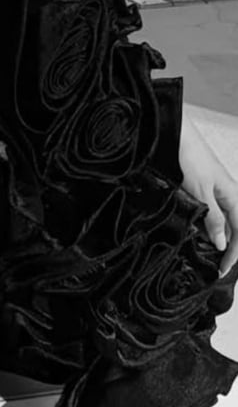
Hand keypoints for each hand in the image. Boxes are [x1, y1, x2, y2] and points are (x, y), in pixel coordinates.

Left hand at [178, 113, 237, 277]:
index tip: (223, 270)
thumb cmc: (189, 158)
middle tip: (218, 268)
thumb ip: (212, 218)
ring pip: (225, 223)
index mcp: (234, 196)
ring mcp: (217, 192)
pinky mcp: (204, 190)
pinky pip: (214, 214)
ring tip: (210, 257)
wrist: (175, 136)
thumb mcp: (201, 192)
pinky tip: (201, 235)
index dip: (234, 253)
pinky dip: (210, 227)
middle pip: (236, 229)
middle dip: (231, 249)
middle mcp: (228, 195)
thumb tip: (221, 243)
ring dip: (220, 240)